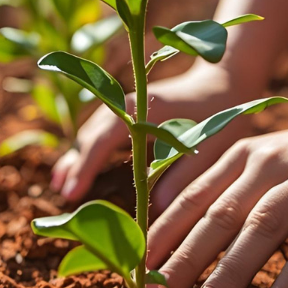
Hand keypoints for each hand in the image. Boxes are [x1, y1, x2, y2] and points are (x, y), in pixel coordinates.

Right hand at [50, 64, 258, 203]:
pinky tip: (78, 168)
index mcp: (146, 108)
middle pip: (93, 132)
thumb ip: (186, 174)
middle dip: (75, 163)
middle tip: (63, 195)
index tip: (71, 194)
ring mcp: (130, 104)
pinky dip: (88, 149)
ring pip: (94, 131)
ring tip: (60, 185)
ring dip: (77, 156)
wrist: (228, 79)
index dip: (86, 166)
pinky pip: (102, 130)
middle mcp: (131, 102)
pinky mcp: (134, 111)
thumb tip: (155, 208)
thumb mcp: (211, 144)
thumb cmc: (223, 112)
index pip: (105, 137)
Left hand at [145, 103, 287, 287]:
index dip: (162, 236)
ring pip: (261, 228)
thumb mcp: (265, 169)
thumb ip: (228, 196)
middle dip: (184, 259)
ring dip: (229, 273)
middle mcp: (269, 164)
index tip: (134, 273)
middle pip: (219, 214)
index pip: (192, 197)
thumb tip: (172, 240)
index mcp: (242, 156)